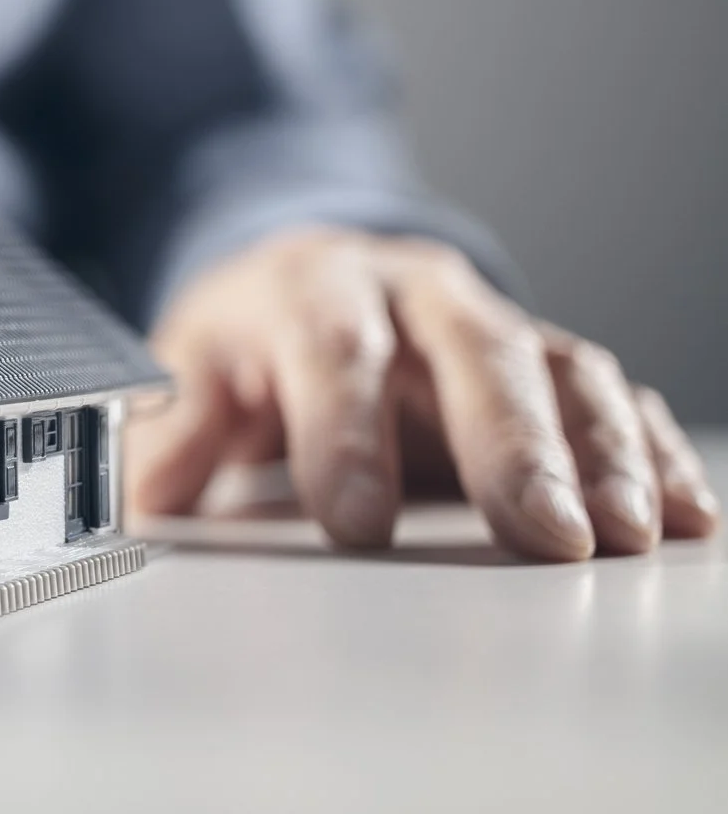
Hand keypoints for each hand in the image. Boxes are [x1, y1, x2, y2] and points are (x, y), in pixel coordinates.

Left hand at [131, 226, 719, 558]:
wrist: (306, 277)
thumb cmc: (252, 336)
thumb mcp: (192, 364)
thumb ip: (172, 426)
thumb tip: (139, 489)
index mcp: (315, 288)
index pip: (332, 351)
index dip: (345, 433)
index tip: (355, 522)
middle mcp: (415, 294)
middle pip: (472, 354)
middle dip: (510, 445)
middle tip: (543, 534)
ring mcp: (489, 323)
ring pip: (556, 370)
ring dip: (598, 456)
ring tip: (623, 536)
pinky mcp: (545, 363)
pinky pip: (611, 398)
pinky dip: (650, 452)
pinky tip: (681, 515)